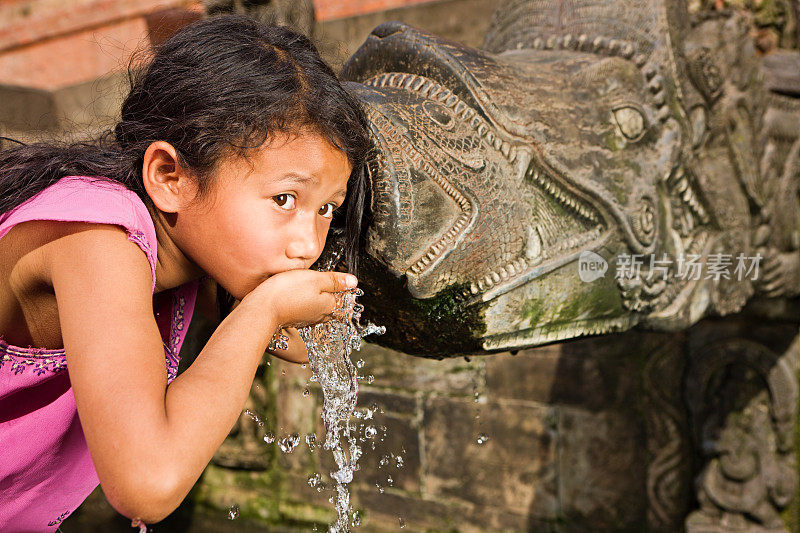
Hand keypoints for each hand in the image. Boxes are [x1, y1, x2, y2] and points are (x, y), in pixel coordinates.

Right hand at [243, 269, 357, 327]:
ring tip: (323, 295)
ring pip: (321, 312)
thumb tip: (354, 282)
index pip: (345, 302)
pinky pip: (307, 314)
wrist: (262, 309)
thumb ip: (334, 281)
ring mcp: (306, 319)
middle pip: (334, 309)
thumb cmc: (288, 292)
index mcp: (328, 305)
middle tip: (340, 292)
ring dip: (324, 304)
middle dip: (338, 301)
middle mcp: (319, 315)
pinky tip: (304, 302)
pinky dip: (310, 307)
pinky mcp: (293, 319)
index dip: (348, 293)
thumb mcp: (315, 280)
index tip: (349, 287)